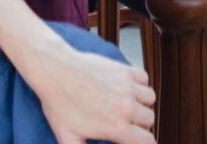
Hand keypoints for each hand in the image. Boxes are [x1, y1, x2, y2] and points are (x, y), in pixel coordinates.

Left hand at [26, 37, 155, 143]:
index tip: (135, 140)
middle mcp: (126, 106)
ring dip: (142, 103)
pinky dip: (140, 83)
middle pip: (150, 119)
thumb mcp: (67, 137)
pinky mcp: (124, 69)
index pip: (147, 141)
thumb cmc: (59, 103)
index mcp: (116, 126)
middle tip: (126, 122)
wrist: (56, 71)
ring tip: (128, 104)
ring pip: (150, 98)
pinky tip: (127, 87)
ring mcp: (127, 86)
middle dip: (141, 124)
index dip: (144, 143)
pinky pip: (144, 77)